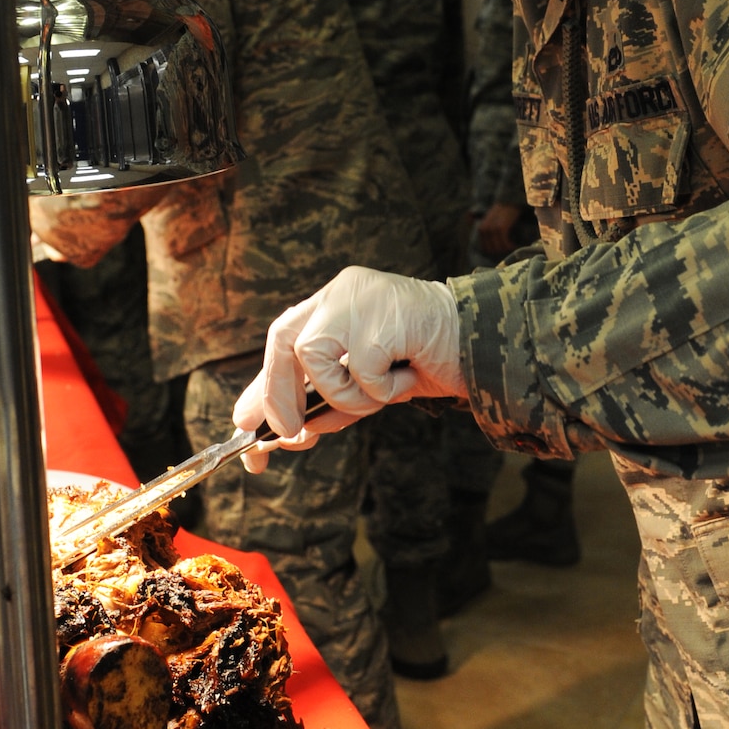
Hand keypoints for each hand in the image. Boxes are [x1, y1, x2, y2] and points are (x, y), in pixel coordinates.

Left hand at [232, 267, 462, 469]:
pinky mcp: (381, 315)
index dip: (262, 386)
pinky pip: (359, 372)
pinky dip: (381, 390)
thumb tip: (283, 437)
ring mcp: (359, 297)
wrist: (482, 343)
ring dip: (345, 394)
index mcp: (335, 301)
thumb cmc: (426, 361)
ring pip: (313, 357)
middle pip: (283, 339)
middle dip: (277, 394)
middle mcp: (341, 291)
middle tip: (286, 435)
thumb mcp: (367, 388)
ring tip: (385, 389)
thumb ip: (327, 403)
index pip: (284, 340)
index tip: (246, 425)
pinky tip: (408, 374)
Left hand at [476, 201, 522, 256]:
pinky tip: (514, 246)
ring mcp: (493, 228)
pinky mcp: (501, 228)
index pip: (485, 248)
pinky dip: (510, 246)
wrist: (509, 202)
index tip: (502, 251)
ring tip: (512, 248)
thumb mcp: (490, 220)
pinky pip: (505, 243)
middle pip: (491, 249)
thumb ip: (485, 229)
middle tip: (508, 250)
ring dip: (506, 250)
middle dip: (500, 252)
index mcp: (481, 229)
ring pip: (499, 247)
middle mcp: (485, 229)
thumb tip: (484, 240)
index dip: (494, 252)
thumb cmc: (501, 213)